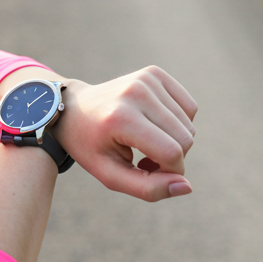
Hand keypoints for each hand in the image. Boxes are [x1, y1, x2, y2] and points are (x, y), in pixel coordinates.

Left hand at [51, 66, 197, 201]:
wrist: (73, 109)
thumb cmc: (91, 146)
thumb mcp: (110, 176)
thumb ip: (148, 188)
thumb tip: (187, 188)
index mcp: (122, 118)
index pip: (171, 152)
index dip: (170, 173)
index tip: (149, 172)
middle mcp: (136, 92)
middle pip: (184, 139)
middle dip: (172, 159)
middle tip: (145, 160)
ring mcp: (147, 79)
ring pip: (189, 125)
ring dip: (174, 142)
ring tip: (147, 144)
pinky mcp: (154, 73)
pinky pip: (189, 107)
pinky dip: (178, 123)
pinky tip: (155, 126)